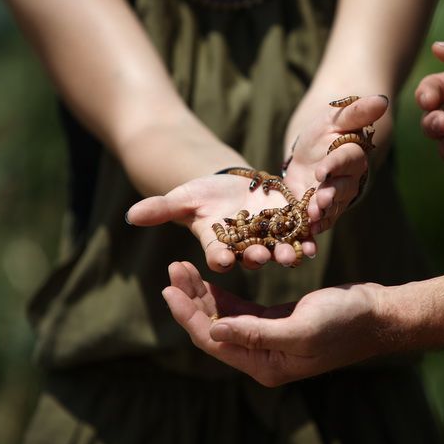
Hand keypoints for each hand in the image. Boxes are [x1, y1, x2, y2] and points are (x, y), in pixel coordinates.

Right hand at [126, 174, 315, 271]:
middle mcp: (246, 249)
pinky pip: (300, 233)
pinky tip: (314, 234)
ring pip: (279, 250)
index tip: (219, 258)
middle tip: (261, 256)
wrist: (235, 185)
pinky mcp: (290, 226)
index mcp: (219, 247)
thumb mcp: (183, 198)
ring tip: (291, 253)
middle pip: (252, 257)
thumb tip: (129, 215)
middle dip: (256, 257)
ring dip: (285, 252)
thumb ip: (160, 208)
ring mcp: (270, 240)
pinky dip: (306, 234)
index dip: (219, 257)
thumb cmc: (204, 194)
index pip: (218, 256)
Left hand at [162, 261, 388, 385]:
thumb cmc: (345, 322)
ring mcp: (268, 340)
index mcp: (264, 365)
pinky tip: (208, 278)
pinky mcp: (276, 322)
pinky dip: (223, 294)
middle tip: (173, 268)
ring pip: (224, 317)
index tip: (169, 288)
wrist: (378, 315)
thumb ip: (256, 333)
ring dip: (203, 293)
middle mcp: (261, 357)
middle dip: (191, 299)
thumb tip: (213, 330)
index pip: (214, 340)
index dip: (189, 314)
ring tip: (182, 267)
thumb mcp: (301, 328)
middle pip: (214, 328)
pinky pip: (241, 311)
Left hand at [283, 95, 388, 232]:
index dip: (335, 165)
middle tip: (319, 202)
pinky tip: (308, 235)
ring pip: (333, 208)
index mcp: (352, 155)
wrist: (311, 150)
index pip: (346, 159)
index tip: (322, 170)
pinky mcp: (322, 210)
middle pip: (341, 188)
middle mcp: (348, 179)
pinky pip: (322, 221)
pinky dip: (315, 229)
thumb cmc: (326, 131)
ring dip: (323, 215)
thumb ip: (357, 112)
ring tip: (311, 219)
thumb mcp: (335, 117)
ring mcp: (335, 197)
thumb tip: (381, 100)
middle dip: (330, 195)